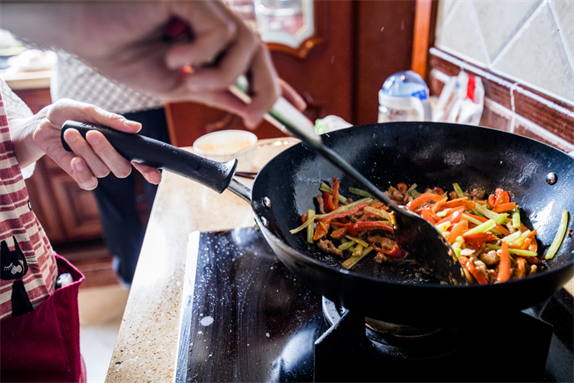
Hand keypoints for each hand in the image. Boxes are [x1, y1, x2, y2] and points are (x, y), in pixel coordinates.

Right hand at [2, 1, 291, 127]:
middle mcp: (212, 20)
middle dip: (265, 88)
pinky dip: (200, 54)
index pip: (253, 62)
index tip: (296, 110)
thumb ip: (213, 92)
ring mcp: (204, 5)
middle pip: (260, 51)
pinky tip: (172, 54)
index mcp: (209, 40)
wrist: (82, 32)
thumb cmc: (122, 51)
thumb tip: (245, 107)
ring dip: (222, 75)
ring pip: (245, 42)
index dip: (277, 85)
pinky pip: (219, 32)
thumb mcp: (176, 85)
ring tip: (190, 82)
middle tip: (253, 115)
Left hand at [10, 99, 161, 189]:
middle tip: (92, 133)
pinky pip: (89, 182)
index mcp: (120, 143)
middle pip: (123, 168)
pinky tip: (73, 158)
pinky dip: (81, 170)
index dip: (151, 170)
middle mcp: (112, 158)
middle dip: (107, 151)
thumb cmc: (68, 114)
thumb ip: (112, 120)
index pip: (142, 160)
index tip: (155, 177)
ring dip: (86, 151)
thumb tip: (136, 127)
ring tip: (71, 134)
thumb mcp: (89, 110)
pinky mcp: (80, 174)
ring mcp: (97, 167)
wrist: (41, 123)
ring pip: (102, 170)